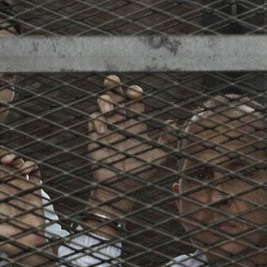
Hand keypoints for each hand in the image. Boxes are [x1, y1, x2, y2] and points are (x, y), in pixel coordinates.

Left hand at [0, 146, 55, 266]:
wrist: (22, 249)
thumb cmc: (0, 240)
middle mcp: (6, 187)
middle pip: (1, 162)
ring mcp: (21, 188)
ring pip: (18, 165)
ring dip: (13, 158)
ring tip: (7, 160)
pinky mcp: (35, 192)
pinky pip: (36, 175)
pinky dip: (32, 168)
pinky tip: (25, 169)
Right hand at [84, 74, 167, 238]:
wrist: (121, 186)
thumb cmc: (141, 171)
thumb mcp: (159, 156)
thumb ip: (167, 140)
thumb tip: (174, 123)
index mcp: (136, 121)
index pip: (134, 99)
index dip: (134, 92)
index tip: (135, 94)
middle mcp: (121, 120)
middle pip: (116, 94)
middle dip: (114, 84)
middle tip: (111, 80)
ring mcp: (107, 126)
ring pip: (102, 104)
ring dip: (104, 101)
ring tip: (108, 110)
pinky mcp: (95, 136)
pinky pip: (93, 121)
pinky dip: (96, 122)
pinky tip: (102, 131)